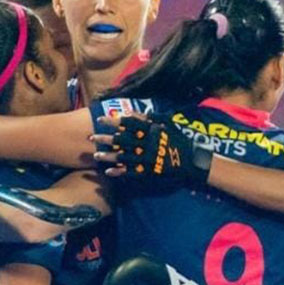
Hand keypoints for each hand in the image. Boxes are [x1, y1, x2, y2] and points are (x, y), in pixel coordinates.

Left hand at [92, 115, 210, 187]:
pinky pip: (131, 172)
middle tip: (91, 137)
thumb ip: (151, 118)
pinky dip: (119, 172)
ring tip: (95, 155)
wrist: (192, 161)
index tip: (100, 119)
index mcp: (151, 130)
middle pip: (122, 140)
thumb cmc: (179, 140)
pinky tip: (107, 172)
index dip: (113, 121)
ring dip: (108, 156)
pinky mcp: (149, 171)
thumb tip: (135, 112)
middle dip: (105, 138)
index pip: (128, 123)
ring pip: (123, 157)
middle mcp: (147, 144)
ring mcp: (147, 159)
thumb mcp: (168, 124)